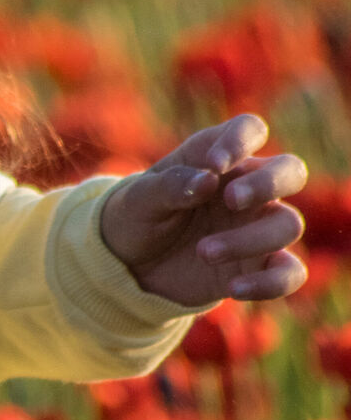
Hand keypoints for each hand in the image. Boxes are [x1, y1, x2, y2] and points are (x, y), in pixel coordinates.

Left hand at [99, 114, 307, 308]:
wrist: (130, 266)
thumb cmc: (137, 217)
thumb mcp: (140, 199)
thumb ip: (170, 185)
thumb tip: (207, 180)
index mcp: (216, 157)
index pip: (248, 130)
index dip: (241, 141)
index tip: (215, 164)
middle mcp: (246, 187)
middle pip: (290, 170)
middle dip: (269, 182)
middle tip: (231, 199)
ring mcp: (256, 226)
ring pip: (288, 224)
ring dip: (250, 239)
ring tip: (203, 252)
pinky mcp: (258, 265)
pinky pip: (289, 272)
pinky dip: (271, 283)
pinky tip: (235, 289)